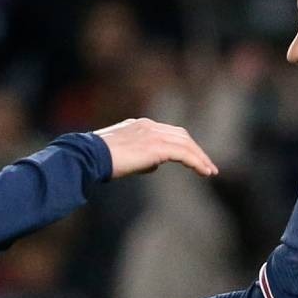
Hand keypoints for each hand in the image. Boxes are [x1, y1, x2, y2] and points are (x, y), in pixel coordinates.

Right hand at [93, 118, 217, 178]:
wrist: (87, 156)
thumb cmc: (97, 160)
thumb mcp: (120, 155)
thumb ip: (139, 157)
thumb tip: (153, 165)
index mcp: (140, 125)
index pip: (168, 132)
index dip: (182, 145)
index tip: (192, 158)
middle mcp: (148, 126)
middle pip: (181, 135)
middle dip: (196, 150)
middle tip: (207, 165)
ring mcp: (153, 134)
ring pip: (185, 143)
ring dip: (200, 158)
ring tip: (209, 171)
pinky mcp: (156, 147)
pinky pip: (183, 154)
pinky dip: (196, 162)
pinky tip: (204, 172)